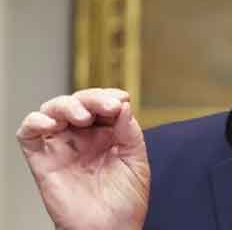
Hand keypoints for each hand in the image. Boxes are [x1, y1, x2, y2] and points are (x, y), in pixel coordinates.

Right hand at [16, 88, 149, 229]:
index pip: (102, 103)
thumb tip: (123, 105)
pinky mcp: (43, 160)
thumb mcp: (136, 161)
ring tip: (83, 116)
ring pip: (52, 110)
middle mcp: (83, 137)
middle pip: (78, 102)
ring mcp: (62, 147)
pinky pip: (28, 134)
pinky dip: (35, 121)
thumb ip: (130, 132)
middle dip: (92, 98)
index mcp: (107, 134)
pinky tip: (52, 124)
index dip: (109, 96)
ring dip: (66, 105)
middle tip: (108, 107)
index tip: (121, 100)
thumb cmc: (125, 202)